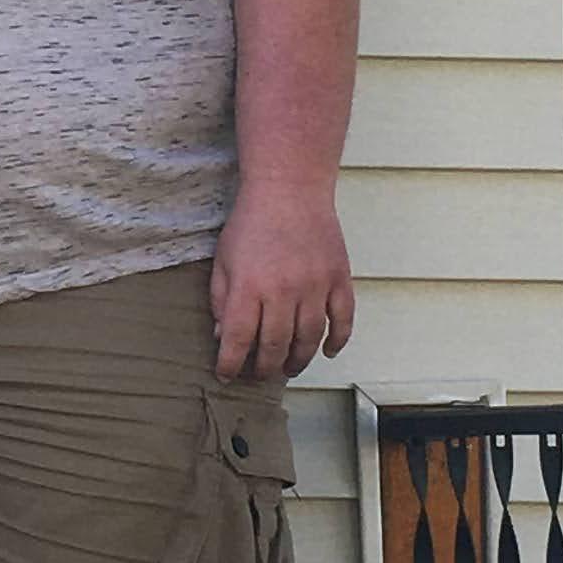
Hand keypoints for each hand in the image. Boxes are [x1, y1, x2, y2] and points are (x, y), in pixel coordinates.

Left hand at [212, 179, 354, 382]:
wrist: (289, 188)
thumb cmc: (250, 224)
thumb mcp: (223, 260)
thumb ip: (220, 299)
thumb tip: (223, 336)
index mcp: (248, 287)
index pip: (237, 340)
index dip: (230, 364)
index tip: (227, 374)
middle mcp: (282, 291)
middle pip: (275, 346)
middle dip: (265, 368)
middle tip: (260, 374)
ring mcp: (314, 286)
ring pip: (309, 339)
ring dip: (299, 360)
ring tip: (289, 368)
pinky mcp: (338, 278)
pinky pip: (343, 319)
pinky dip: (337, 340)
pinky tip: (327, 352)